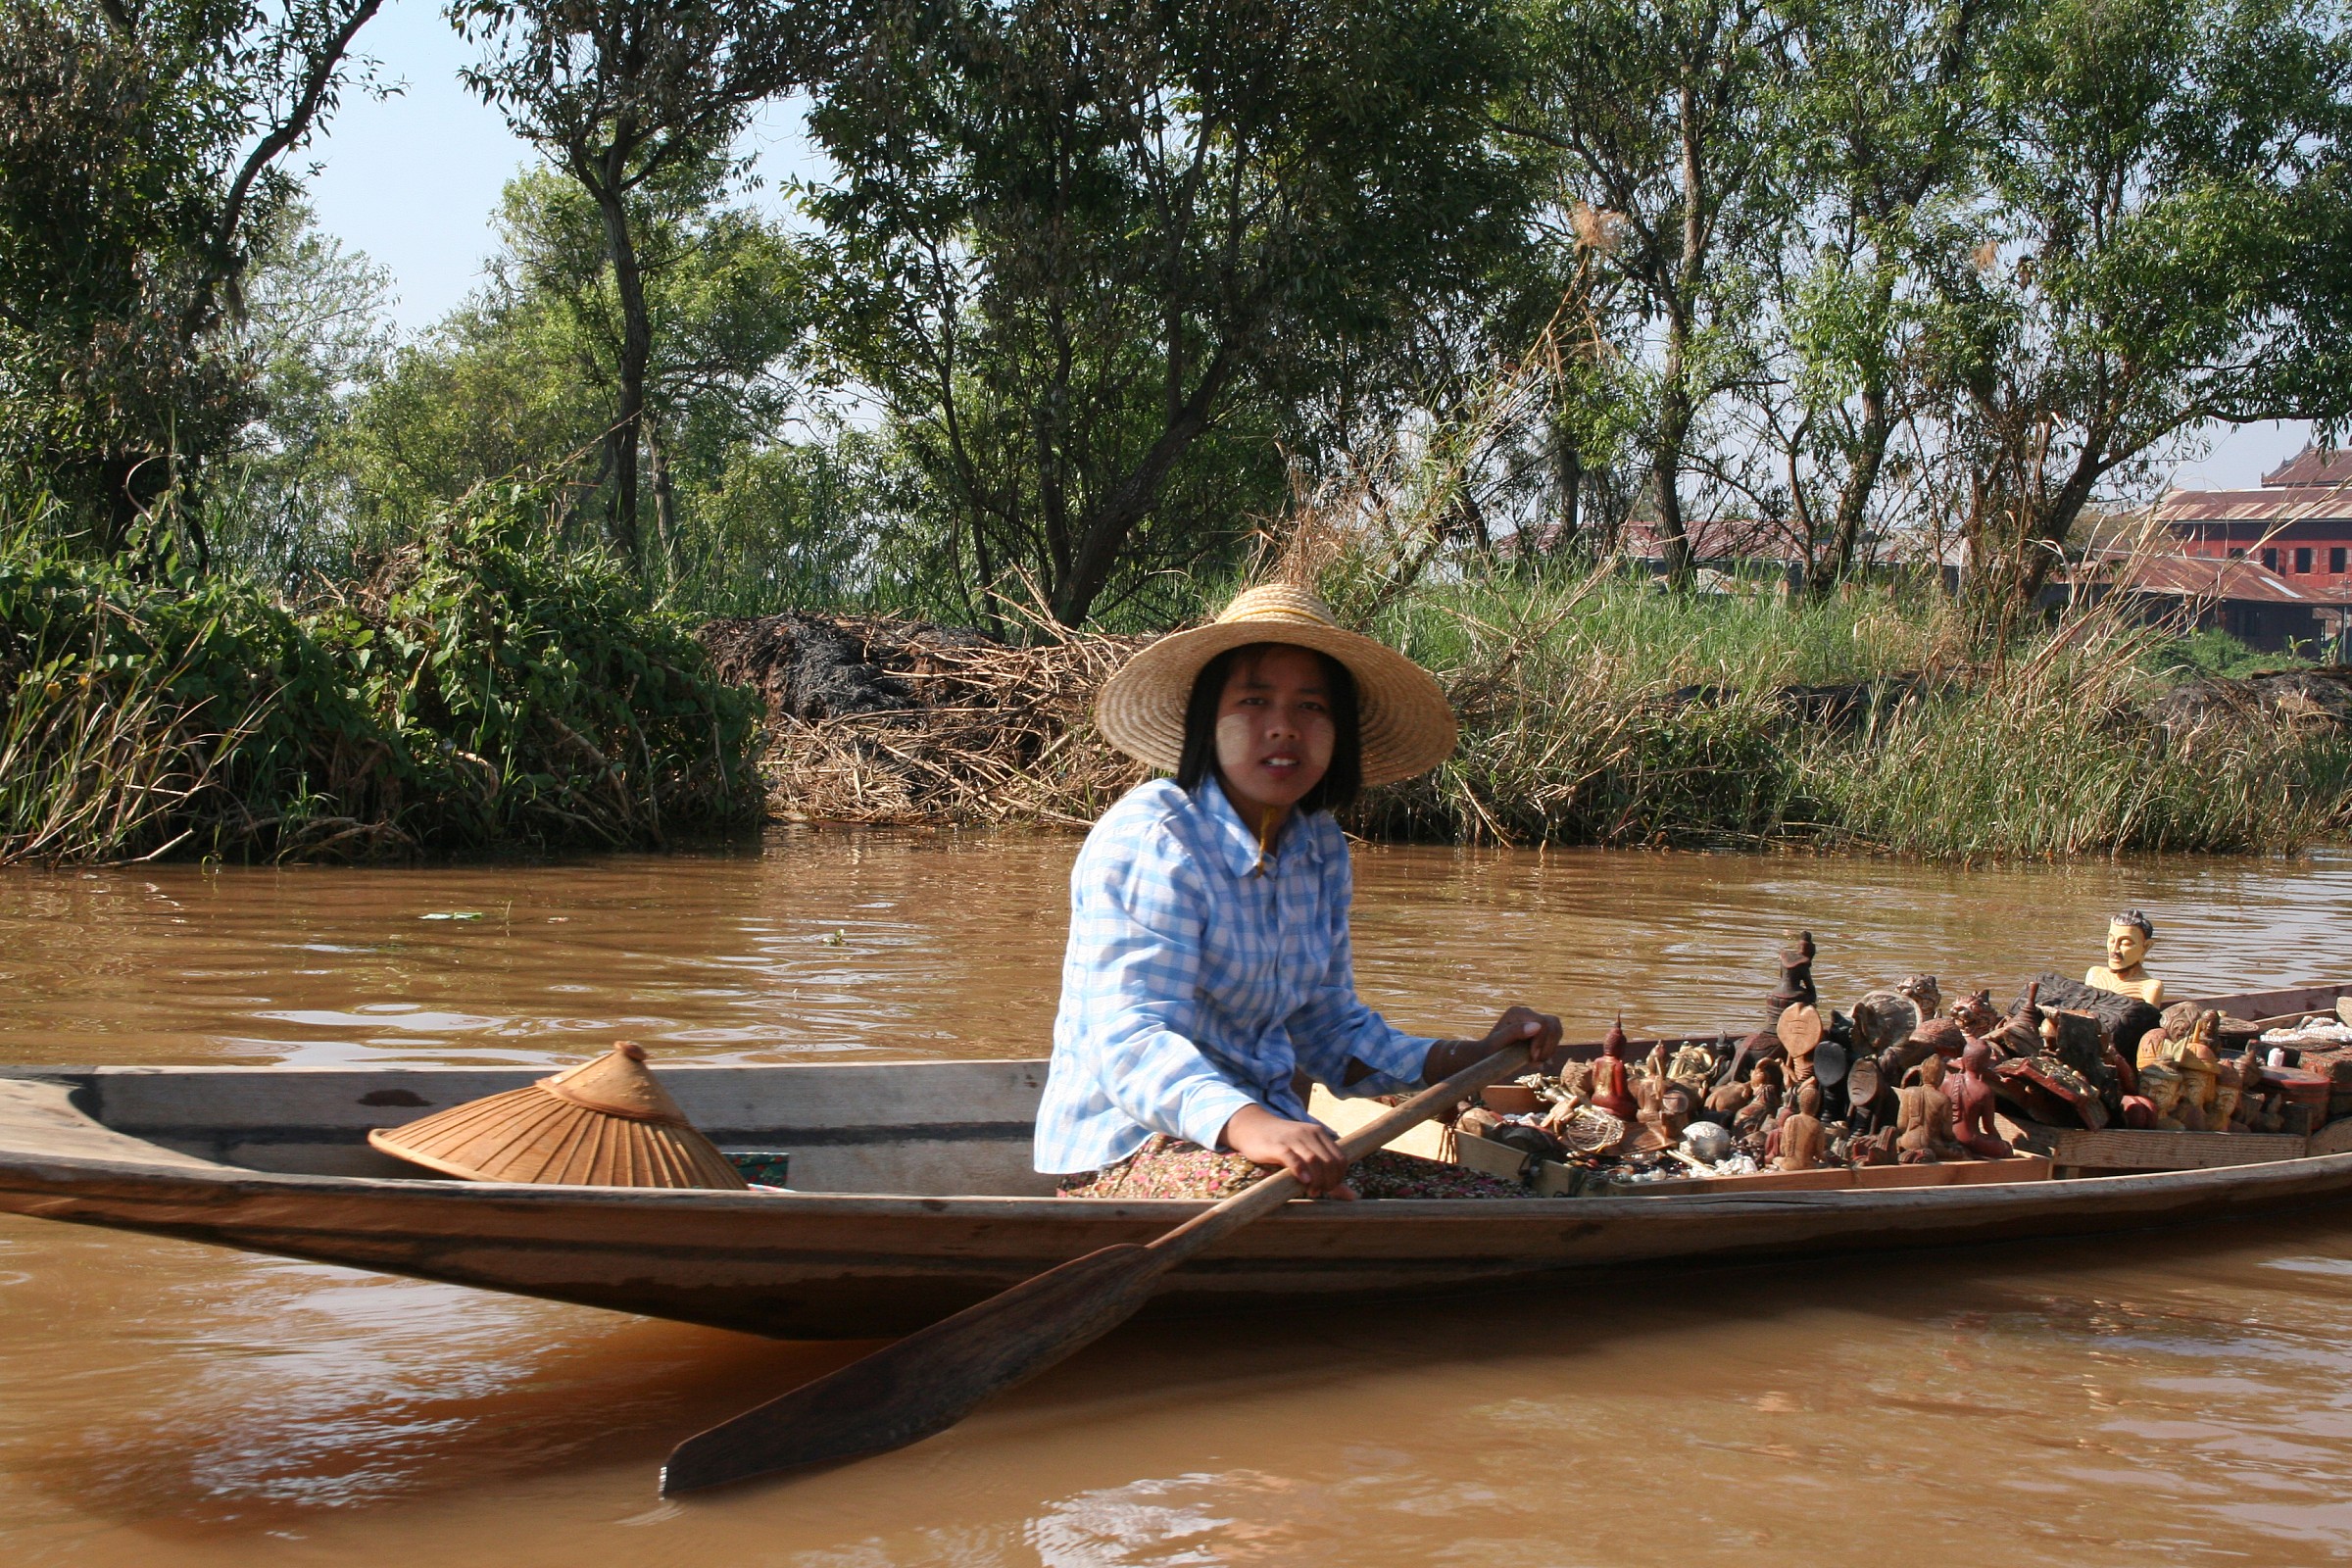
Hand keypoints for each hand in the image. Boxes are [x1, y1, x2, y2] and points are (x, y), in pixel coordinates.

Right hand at [1219, 1103, 1357, 1198]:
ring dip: (1317, 1180)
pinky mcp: (1277, 1145)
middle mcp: (1309, 1133)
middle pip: (1329, 1162)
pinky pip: (1293, 1158)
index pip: (1340, 1159)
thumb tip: (1352, 1197)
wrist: (1252, 1127)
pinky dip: (1301, 1170)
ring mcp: (1293, 1138)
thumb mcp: (1306, 1154)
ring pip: (1314, 1160)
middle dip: (1329, 1181)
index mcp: (1319, 1134)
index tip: (1328, 1188)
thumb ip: (1327, 1174)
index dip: (1338, 1177)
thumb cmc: (1282, 1144)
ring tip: (1312, 1190)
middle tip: (1318, 1192)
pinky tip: (1303, 1181)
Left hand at [1422, 1005, 1564, 1084]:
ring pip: (1557, 1029)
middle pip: (1553, 1024)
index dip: (1542, 1042)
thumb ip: (1516, 1033)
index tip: (1533, 1058)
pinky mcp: (1539, 1030)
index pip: (1543, 1023)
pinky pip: (1555, 1036)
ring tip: (1537, 1061)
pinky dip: (1550, 1049)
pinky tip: (1539, 1059)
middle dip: (1549, 1045)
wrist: (1487, 1056)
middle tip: (1536, 1061)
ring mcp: (1534, 1020)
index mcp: (1517, 1012)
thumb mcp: (1499, 1043)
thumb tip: (1537, 1026)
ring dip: (1551, 1048)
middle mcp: (1527, 1013)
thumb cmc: (1490, 1050)